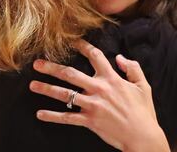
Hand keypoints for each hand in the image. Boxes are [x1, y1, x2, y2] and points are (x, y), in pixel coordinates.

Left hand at [30, 40, 168, 151]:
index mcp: (111, 78)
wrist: (143, 137)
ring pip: (64, 95)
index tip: (70, 41)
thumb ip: (132, 68)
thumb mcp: (143, 86)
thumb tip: (120, 57)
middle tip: (37, 63)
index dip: (82, 46)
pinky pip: (67, 117)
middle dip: (52, 67)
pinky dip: (52, 116)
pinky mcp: (89, 121)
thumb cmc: (144, 112)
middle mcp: (99, 89)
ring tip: (32, 85)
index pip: (95, 56)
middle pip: (70, 74)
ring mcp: (92, 105)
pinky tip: (40, 114)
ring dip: (46, 89)